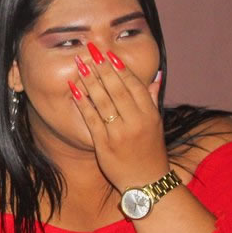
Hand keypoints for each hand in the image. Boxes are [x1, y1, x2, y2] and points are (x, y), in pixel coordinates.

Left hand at [70, 42, 168, 192]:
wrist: (147, 181)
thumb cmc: (150, 150)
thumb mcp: (156, 123)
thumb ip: (152, 99)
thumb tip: (155, 75)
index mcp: (149, 114)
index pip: (134, 84)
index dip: (120, 67)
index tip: (109, 54)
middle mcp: (136, 121)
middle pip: (117, 89)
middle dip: (103, 68)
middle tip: (91, 52)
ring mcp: (119, 133)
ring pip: (103, 101)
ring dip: (90, 81)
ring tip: (80, 65)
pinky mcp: (104, 144)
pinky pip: (92, 119)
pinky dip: (83, 103)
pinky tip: (75, 90)